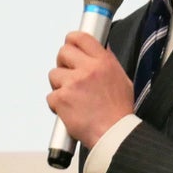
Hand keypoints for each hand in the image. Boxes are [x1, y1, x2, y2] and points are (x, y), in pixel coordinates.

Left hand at [46, 32, 133, 146]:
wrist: (113, 134)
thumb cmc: (118, 111)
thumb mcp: (121, 80)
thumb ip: (108, 62)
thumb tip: (100, 48)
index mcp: (103, 62)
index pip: (81, 37)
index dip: (72, 40)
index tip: (70, 45)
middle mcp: (88, 69)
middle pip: (63, 52)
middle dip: (63, 63)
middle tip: (69, 75)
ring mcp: (73, 83)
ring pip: (53, 74)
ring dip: (59, 86)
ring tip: (73, 98)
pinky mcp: (61, 99)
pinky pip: (50, 96)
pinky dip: (57, 105)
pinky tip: (70, 111)